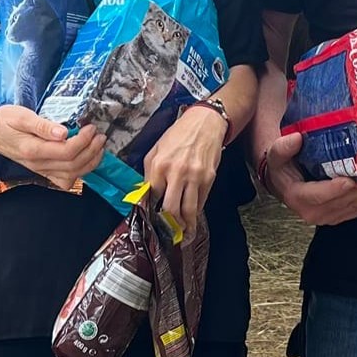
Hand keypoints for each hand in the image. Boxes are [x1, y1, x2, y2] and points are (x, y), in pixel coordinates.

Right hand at [0, 105, 105, 190]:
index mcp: (32, 149)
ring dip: (89, 162)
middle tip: (100, 136)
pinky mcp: (42, 170)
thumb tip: (63, 132)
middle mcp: (37, 164)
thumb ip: (43, 125)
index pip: (66, 151)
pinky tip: (86, 159)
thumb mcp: (22, 116)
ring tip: (99, 146)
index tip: (91, 128)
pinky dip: (79, 172)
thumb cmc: (6, 120)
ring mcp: (40, 169)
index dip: (83, 141)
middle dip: (91, 150)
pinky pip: (64, 179)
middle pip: (72, 165)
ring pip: (71, 175)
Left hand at [144, 106, 225, 233]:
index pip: (153, 196)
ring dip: (185, 224)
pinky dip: (196, 210)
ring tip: (183, 232)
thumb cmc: (178, 135)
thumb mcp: (156, 149)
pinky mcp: (209, 178)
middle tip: (167, 230)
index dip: (151, 210)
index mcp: (159, 165)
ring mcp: (195, 176)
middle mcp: (177, 172)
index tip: (152, 219)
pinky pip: (201, 201)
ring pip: (188, 209)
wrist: (204, 123)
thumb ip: (150, 172)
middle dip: (169, 223)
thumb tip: (147, 193)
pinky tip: (193, 215)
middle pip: (171, 208)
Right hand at [263, 132, 356, 225]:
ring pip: (353, 207)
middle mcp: (313, 213)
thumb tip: (297, 139)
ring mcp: (328, 217)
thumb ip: (283, 147)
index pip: (319, 196)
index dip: (335, 189)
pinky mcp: (339, 216)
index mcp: (297, 198)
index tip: (349, 180)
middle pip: (341, 202)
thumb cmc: (283, 168)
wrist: (285, 183)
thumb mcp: (276, 155)